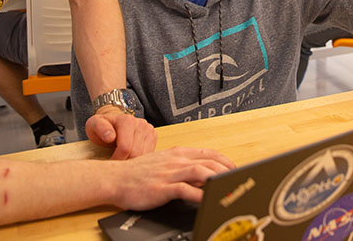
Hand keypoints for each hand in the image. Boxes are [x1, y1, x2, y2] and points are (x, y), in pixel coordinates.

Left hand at [86, 105, 156, 159]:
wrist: (114, 121)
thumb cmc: (103, 125)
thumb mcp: (94, 124)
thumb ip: (100, 128)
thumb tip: (110, 137)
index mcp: (127, 121)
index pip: (125, 147)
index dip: (117, 159)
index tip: (109, 164)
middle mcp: (141, 124)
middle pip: (136, 153)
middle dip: (124, 162)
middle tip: (115, 166)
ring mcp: (149, 130)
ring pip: (143, 155)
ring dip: (132, 162)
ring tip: (122, 161)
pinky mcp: (153, 136)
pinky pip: (149, 154)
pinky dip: (139, 160)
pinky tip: (130, 158)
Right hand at [111, 146, 235, 210]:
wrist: (115, 178)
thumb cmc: (138, 173)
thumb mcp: (163, 162)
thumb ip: (182, 165)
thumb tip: (200, 173)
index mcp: (177, 153)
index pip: (208, 153)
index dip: (224, 160)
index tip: (234, 168)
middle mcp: (176, 161)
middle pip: (208, 162)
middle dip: (226, 170)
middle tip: (236, 180)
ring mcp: (169, 173)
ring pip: (200, 172)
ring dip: (216, 179)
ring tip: (226, 188)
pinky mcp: (162, 187)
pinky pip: (185, 189)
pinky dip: (199, 194)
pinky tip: (207, 199)